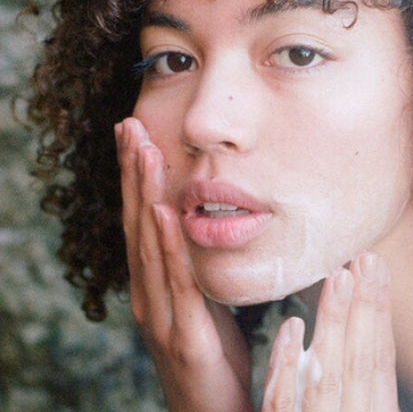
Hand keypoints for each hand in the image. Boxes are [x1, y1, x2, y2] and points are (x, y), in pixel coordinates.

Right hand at [116, 117, 253, 411]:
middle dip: (133, 172)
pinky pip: (174, 281)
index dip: (136, 178)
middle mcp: (148, 293)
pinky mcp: (183, 335)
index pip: (142, 220)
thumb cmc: (213, 356)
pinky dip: (163, 243)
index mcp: (154, 284)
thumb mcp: (204, 301)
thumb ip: (196, 267)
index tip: (135, 136)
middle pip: (137, 222)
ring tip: (143, 149)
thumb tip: (202, 225)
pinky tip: (160, 211)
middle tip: (130, 126)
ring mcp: (160, 314)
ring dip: (144, 193)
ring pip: (148, 244)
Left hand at [262, 253, 398, 411]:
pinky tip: (293, 325)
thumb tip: (364, 329)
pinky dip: (287, 365)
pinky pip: (281, 404)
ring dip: (333, 323)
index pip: (381, 365)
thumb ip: (358, 388)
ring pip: (326, 378)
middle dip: (365, 309)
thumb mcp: (355, 411)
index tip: (380, 269)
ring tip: (338, 277)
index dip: (381, 315)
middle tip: (366, 259)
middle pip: (359, 364)